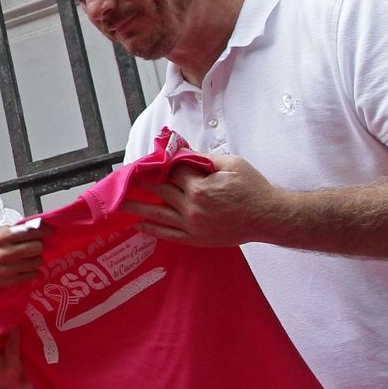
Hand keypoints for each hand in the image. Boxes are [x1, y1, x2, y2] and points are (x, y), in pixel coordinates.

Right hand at [0, 222, 48, 288]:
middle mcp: (8, 252)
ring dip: (35, 259)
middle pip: (38, 247)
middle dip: (38, 246)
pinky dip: (32, 270)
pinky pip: (33, 274)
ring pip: (38, 261)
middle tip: (33, 247)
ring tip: (27, 258)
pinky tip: (25, 267)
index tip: (49, 231)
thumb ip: (12, 231)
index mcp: (4, 237)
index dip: (44, 230)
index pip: (32, 231)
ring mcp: (11, 267)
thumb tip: (31, 229)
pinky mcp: (12, 279)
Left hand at [121, 155, 276, 246]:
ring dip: (135, 206)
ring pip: (157, 213)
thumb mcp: (232, 164)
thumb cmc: (254, 187)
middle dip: (141, 182)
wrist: (270, 217)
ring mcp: (192, 225)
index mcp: (200, 186)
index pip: (172, 171)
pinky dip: (151, 229)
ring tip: (117, 202)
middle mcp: (192, 207)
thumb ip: (203, 158)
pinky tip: (137, 224)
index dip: (161, 164)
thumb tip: (180, 150)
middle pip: (160, 190)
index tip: (148, 161)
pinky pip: (167, 234)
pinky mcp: (196, 239)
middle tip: (123, 177)